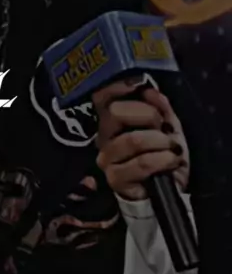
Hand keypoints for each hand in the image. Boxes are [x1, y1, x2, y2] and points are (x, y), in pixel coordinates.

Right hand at [94, 79, 189, 201]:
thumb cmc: (162, 154)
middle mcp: (104, 137)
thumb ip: (159, 106)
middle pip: (115, 112)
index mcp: (113, 121)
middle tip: (163, 127)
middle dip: (147, 115)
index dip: (115, 88)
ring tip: (172, 147)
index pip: (102, 97)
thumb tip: (149, 91)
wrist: (167, 188)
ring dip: (160, 142)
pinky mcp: (115, 179)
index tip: (136, 85)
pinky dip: (162, 160)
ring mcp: (107, 159)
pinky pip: (141, 163)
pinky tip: (172, 160)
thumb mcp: (167, 125)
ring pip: (132, 139)